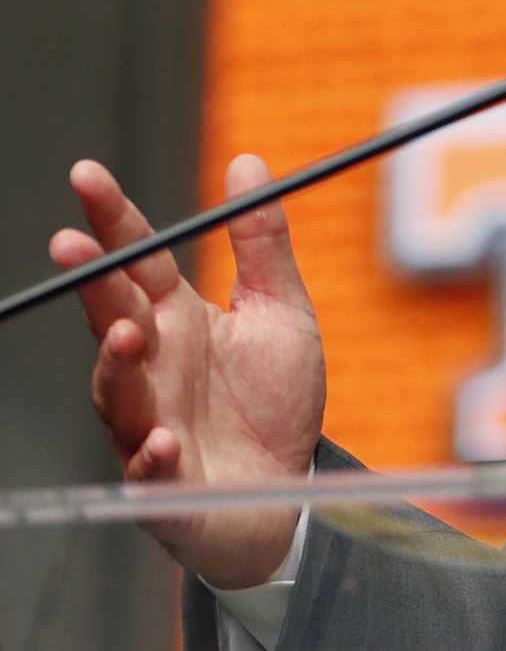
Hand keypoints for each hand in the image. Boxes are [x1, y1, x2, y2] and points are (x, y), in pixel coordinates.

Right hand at [51, 155, 326, 587]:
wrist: (288, 487)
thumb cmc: (275, 399)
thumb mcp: (281, 310)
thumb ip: (262, 243)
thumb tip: (249, 162)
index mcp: (177, 321)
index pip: (137, 262)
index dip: (112, 220)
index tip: (86, 175)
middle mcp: (154, 368)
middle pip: (113, 317)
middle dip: (91, 284)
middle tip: (73, 247)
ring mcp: (149, 423)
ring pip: (117, 392)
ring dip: (116, 364)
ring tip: (126, 332)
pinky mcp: (164, 484)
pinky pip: (148, 471)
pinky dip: (151, 456)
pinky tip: (164, 440)